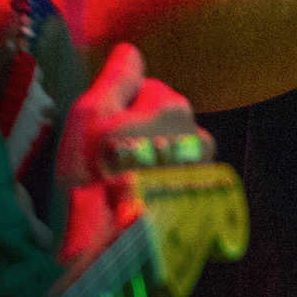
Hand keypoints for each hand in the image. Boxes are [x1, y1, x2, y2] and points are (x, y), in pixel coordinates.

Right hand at [56, 43, 208, 264]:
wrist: (115, 246)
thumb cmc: (93, 176)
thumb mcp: (90, 117)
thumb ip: (116, 78)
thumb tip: (131, 50)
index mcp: (171, 105)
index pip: (145, 89)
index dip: (118, 110)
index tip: (101, 137)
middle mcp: (199, 130)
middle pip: (164, 119)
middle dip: (141, 133)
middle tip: (109, 164)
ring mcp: (205, 168)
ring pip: (174, 148)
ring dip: (155, 159)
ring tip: (126, 187)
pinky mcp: (206, 201)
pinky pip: (181, 179)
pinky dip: (165, 186)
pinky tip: (142, 204)